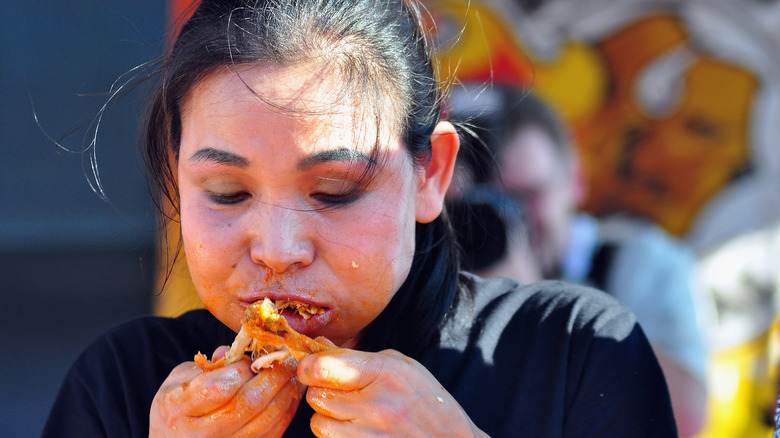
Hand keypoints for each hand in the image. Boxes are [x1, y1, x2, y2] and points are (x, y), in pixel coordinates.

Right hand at [150, 348, 303, 436]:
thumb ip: (209, 364)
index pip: (218, 387)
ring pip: (265, 420)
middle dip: (273, 376)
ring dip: (285, 392)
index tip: (251, 358)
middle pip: (247, 404)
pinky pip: (273, 433)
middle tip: (286, 358)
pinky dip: (286, 410)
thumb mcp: (181, 377)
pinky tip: (290, 392)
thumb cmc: (178, 403)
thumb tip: (237, 351)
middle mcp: (199, 434)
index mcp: (178, 408)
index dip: (241, 369)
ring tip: (292, 373)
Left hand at [297, 349, 488, 436]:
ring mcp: (369, 437)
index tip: (311, 368)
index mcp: (385, 374)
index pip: (322, 368)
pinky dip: (339, 435)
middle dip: (323, 391)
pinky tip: (361, 430)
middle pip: (316, 396)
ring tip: (355, 414)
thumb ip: (356, 357)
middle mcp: (376, 407)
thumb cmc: (426, 401)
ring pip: (319, 424)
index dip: (309, 366)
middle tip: (343, 392)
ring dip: (329, 418)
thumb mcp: (399, 366)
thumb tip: (317, 346)